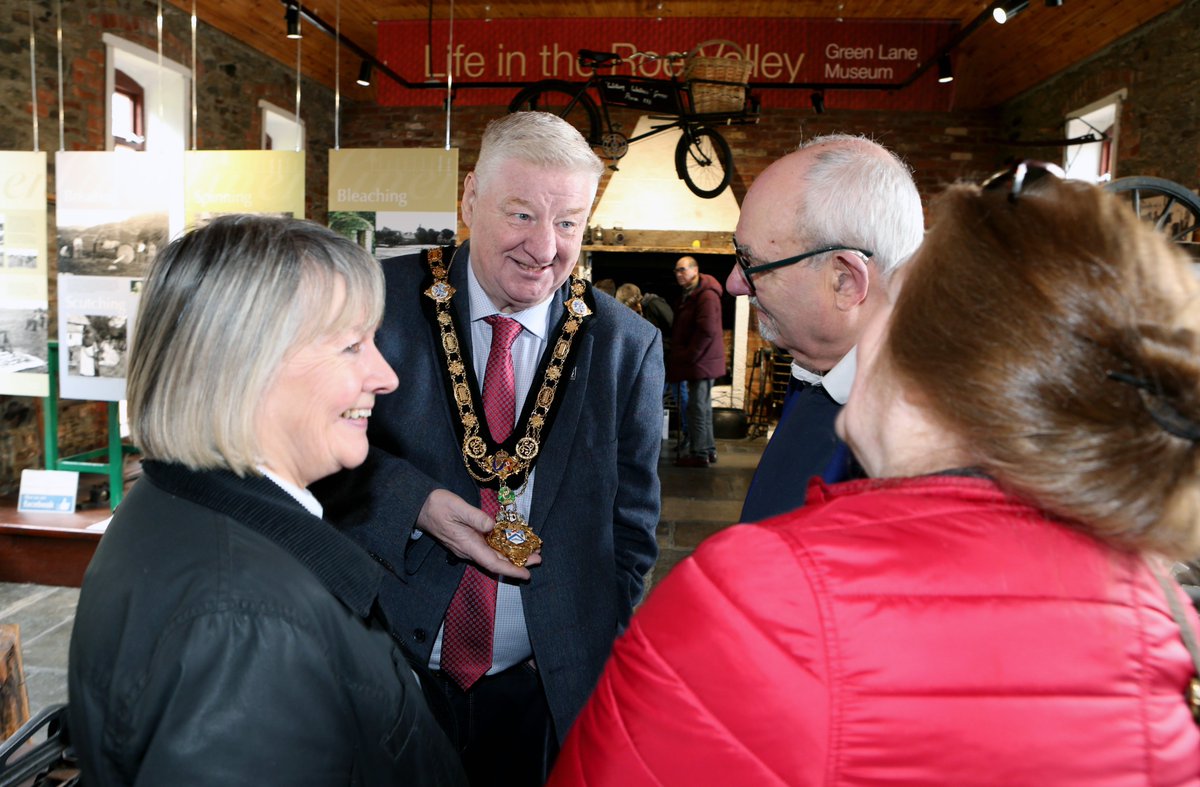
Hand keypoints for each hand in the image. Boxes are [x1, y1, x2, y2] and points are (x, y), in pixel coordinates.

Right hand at [416, 489, 541, 578]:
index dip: (511, 570)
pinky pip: (488, 548)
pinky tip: (512, 543)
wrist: (420, 507)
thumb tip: (492, 526)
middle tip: (538, 558)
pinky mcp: (468, 540)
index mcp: (468, 545)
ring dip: (512, 555)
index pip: (493, 563)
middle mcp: (469, 550)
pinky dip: (502, 547)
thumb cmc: (438, 506)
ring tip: (531, 552)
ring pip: (494, 555)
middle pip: (497, 561)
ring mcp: (468, 546)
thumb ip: (476, 517)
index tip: (527, 574)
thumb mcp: (457, 507)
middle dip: (518, 563)